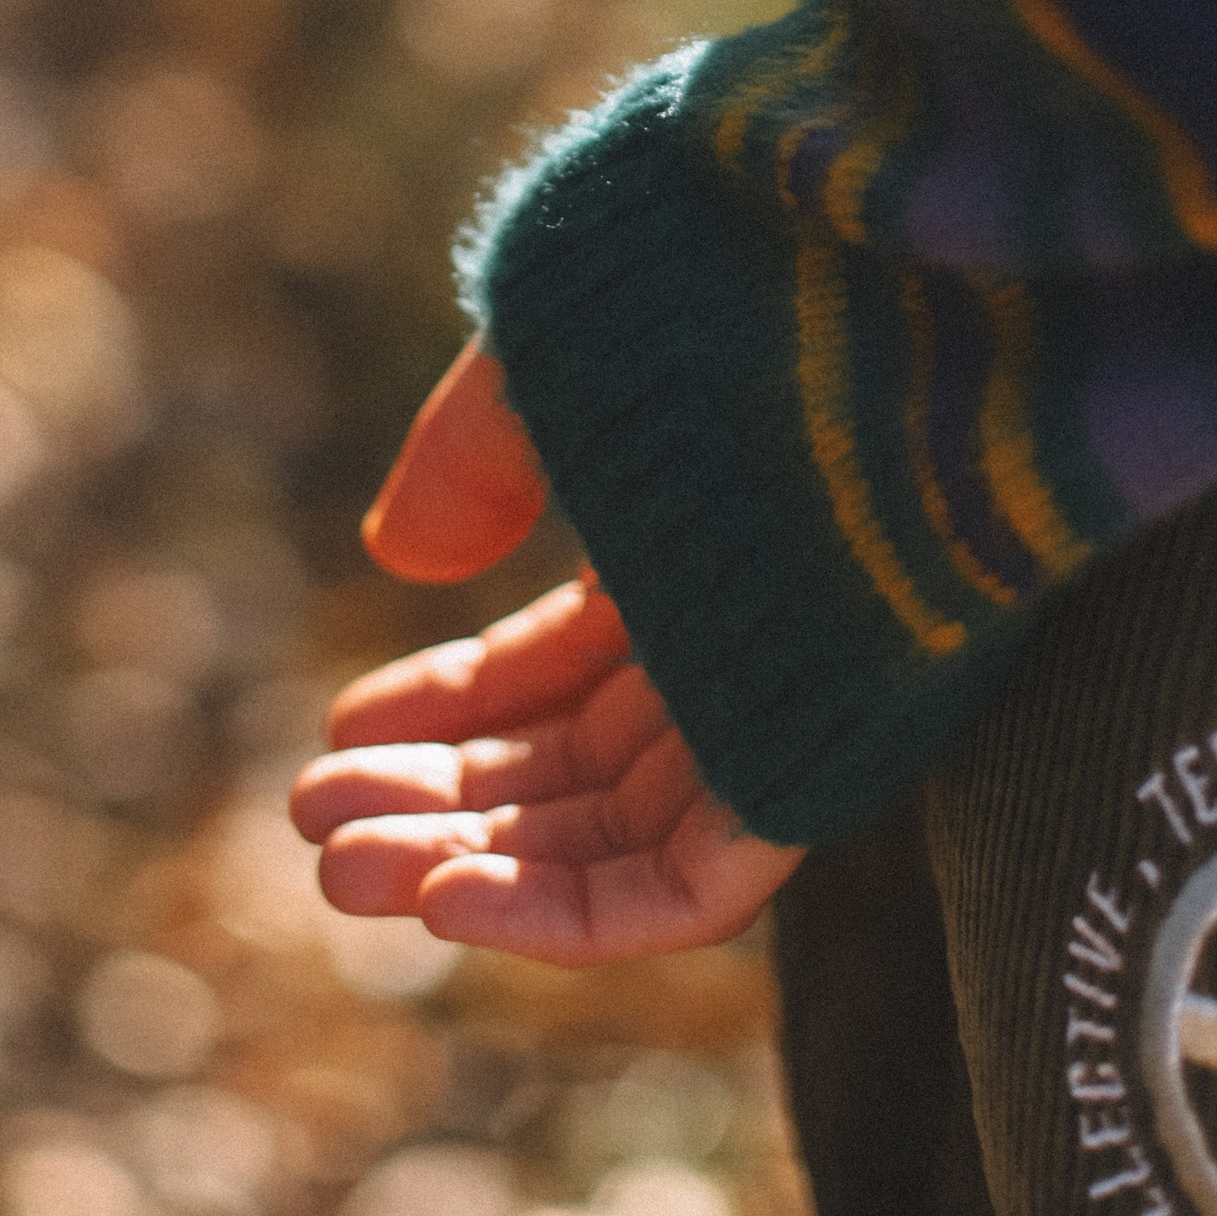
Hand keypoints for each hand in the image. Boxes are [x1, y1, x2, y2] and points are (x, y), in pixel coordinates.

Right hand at [293, 338, 802, 961]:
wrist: (902, 308)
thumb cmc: (734, 300)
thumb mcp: (568, 365)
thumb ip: (481, 451)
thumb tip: (397, 559)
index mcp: (699, 533)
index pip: (561, 663)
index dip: (446, 706)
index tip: (340, 734)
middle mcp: (746, 633)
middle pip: (577, 765)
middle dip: (440, 804)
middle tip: (314, 836)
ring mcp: (787, 707)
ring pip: (617, 839)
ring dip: (471, 869)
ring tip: (340, 876)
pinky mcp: (823, 776)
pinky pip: (692, 891)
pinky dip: (568, 915)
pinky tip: (444, 903)